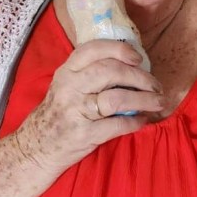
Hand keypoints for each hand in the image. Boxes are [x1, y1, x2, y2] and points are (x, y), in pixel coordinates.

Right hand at [14, 39, 164, 175]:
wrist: (37, 147)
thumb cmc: (59, 113)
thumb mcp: (66, 85)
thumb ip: (89, 72)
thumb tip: (131, 64)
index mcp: (66, 72)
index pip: (93, 49)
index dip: (120, 50)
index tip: (138, 58)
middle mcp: (69, 88)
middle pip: (111, 72)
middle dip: (140, 77)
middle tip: (156, 85)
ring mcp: (76, 111)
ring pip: (117, 98)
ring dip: (144, 100)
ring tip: (158, 102)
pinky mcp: (84, 134)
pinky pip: (117, 125)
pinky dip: (135, 122)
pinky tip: (143, 121)